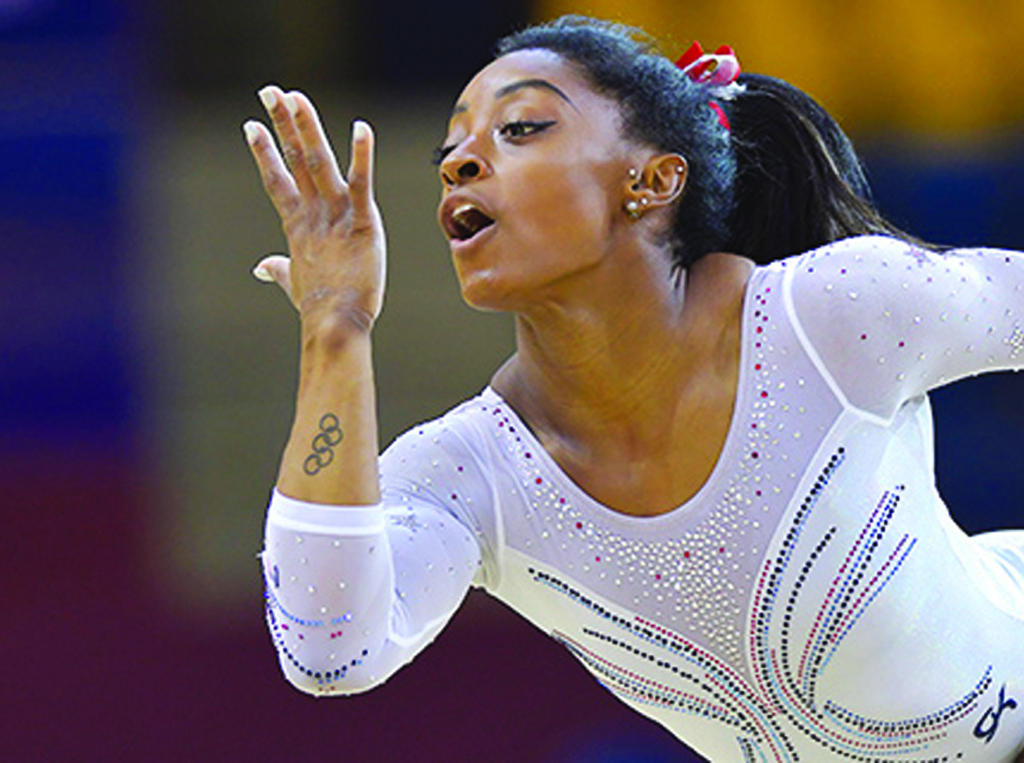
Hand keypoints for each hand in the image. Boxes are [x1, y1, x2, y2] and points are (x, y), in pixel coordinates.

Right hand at [244, 85, 385, 332]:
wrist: (335, 322)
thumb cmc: (318, 307)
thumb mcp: (293, 282)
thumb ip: (277, 269)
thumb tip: (261, 267)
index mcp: (296, 225)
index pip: (276, 179)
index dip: (264, 151)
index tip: (251, 124)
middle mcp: (312, 214)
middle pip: (294, 160)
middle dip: (282, 124)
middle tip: (270, 91)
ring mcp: (336, 215)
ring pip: (319, 163)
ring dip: (308, 128)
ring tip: (296, 97)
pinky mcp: (362, 221)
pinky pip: (362, 183)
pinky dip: (361, 155)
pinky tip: (361, 127)